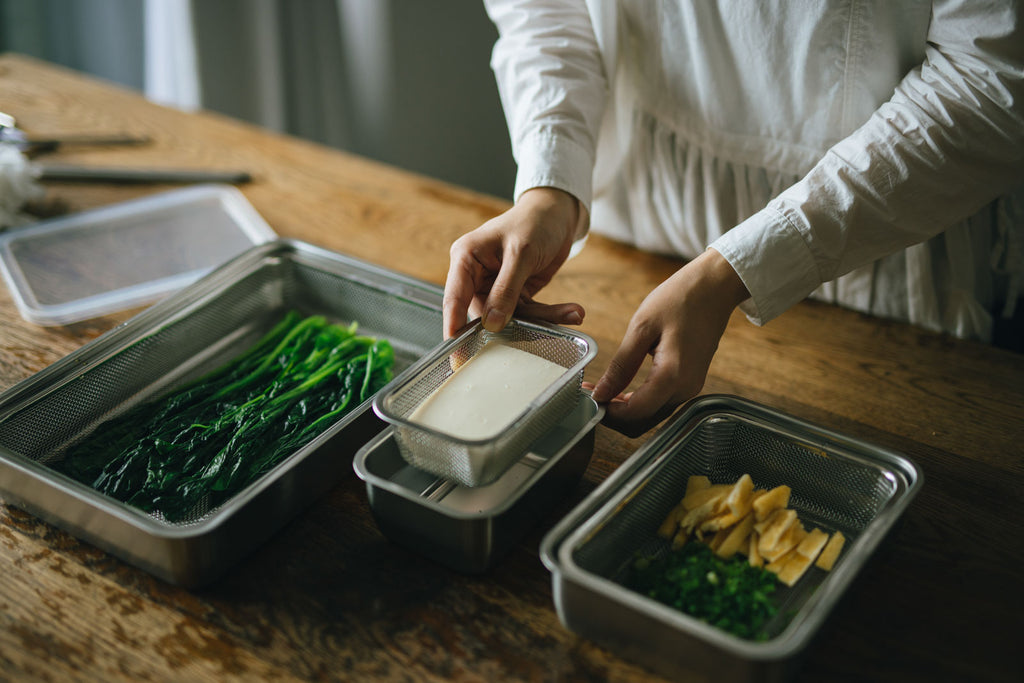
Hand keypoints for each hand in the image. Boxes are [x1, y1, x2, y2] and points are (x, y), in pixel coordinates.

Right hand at [443, 187, 586, 337]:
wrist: (558, 213)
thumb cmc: (534, 222)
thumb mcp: (521, 253)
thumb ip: (505, 290)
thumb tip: (491, 324)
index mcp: (466, 259)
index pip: (455, 299)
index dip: (454, 328)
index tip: (457, 355)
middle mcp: (477, 276)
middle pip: (486, 314)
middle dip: (516, 324)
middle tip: (538, 333)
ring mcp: (496, 287)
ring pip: (512, 317)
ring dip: (543, 318)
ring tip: (575, 313)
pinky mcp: (516, 294)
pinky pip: (530, 312)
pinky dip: (551, 314)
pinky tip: (573, 312)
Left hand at [589, 249, 749, 436]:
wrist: (716, 286)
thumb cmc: (680, 298)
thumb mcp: (642, 327)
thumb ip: (622, 364)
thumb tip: (601, 393)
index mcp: (673, 376)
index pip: (635, 412)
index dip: (608, 411)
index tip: (588, 399)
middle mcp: (685, 389)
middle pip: (643, 421)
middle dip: (614, 414)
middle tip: (591, 395)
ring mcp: (691, 387)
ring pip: (652, 415)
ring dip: (625, 409)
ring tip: (601, 390)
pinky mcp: (690, 381)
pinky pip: (661, 402)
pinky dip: (639, 401)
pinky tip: (621, 387)